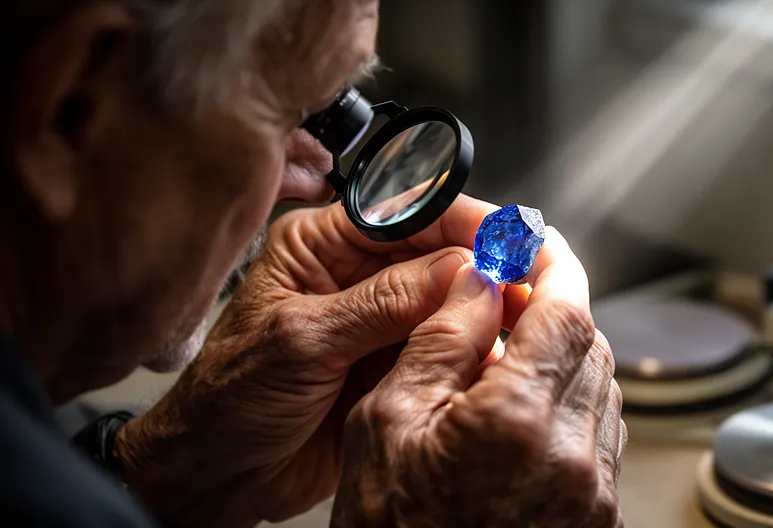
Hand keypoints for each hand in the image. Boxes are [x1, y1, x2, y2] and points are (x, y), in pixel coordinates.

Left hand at [115, 195, 530, 525]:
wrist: (218, 475)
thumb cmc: (229, 400)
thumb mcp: (302, 341)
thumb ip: (381, 304)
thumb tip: (459, 268)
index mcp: (321, 246)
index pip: (406, 214)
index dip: (462, 222)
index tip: (509, 236)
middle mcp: (357, 276)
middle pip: (440, 255)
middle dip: (485, 268)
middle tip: (529, 282)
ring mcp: (381, 322)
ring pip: (452, 303)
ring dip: (486, 311)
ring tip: (523, 320)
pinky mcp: (396, 364)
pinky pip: (448, 348)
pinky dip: (475, 353)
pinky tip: (496, 357)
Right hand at [331, 228, 625, 527]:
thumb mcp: (386, 425)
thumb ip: (441, 341)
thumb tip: (478, 280)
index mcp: (515, 422)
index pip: (565, 309)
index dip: (555, 264)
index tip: (539, 241)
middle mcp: (573, 456)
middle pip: (592, 343)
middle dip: (557, 309)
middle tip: (512, 299)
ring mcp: (594, 492)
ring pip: (604, 385)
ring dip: (567, 357)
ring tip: (511, 359)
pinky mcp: (600, 516)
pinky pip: (604, 433)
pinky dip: (575, 404)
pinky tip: (527, 411)